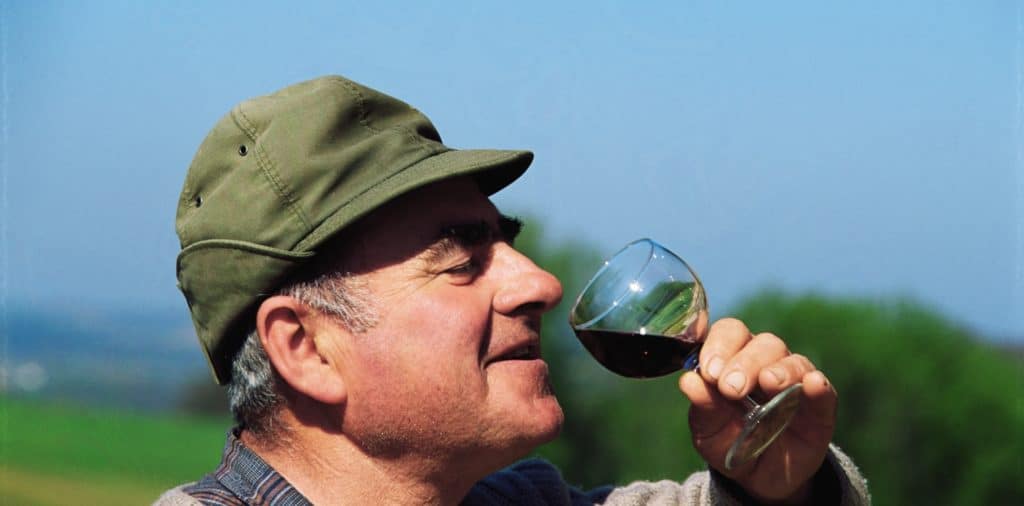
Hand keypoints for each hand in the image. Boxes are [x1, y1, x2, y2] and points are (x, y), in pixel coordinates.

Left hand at [679, 318, 836, 501]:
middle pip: (762, 344)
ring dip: (780, 369)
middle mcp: (766, 363)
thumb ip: (703, 407)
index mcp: (734, 360)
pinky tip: (812, 385)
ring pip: (792, 361)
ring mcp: (795, 383)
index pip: (729, 333)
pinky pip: (824, 390)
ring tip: (768, 382)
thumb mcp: (709, 432)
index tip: (709, 370)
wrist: (760, 479)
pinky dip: (818, 385)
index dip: (719, 345)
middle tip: (731, 388)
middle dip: (744, 362)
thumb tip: (688, 382)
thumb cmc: (730, 443)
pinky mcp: (820, 407)